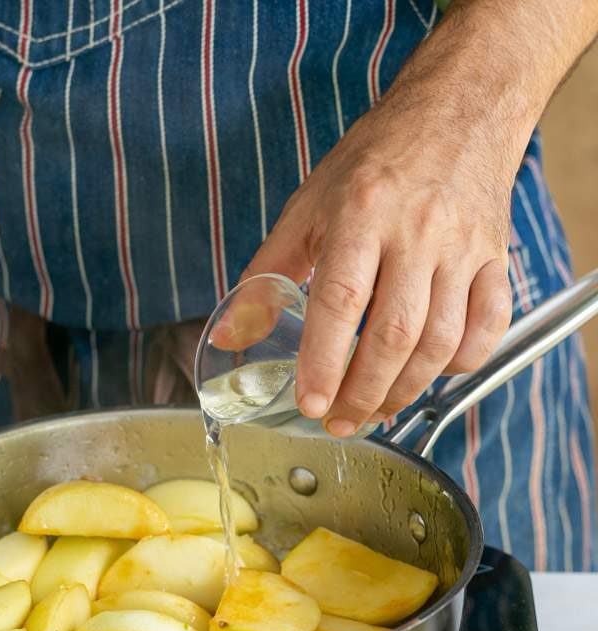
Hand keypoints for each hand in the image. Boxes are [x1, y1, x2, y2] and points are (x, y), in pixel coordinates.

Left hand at [241, 87, 516, 435]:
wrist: (458, 112)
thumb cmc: (376, 162)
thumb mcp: (308, 207)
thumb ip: (266, 274)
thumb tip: (230, 336)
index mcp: (361, 213)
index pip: (341, 299)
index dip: (324, 359)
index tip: (310, 403)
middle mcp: (417, 231)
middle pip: (393, 334)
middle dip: (363, 393)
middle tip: (338, 423)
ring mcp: (463, 248)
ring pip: (441, 341)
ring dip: (405, 390)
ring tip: (373, 410)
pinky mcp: (496, 259)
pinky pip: (488, 328)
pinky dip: (461, 363)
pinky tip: (430, 373)